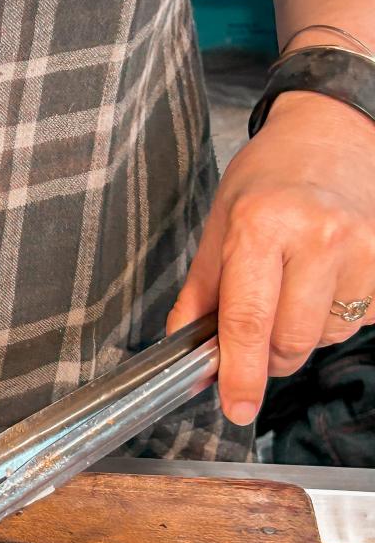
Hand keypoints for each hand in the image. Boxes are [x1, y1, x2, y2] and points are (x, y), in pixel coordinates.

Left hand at [168, 91, 374, 423]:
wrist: (332, 136)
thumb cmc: (268, 180)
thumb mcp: (217, 228)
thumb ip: (199, 296)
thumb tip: (186, 352)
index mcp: (261, 226)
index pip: (247, 320)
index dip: (240, 373)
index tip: (236, 406)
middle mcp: (319, 235)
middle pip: (290, 341)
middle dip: (267, 355)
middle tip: (255, 333)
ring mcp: (364, 247)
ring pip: (325, 336)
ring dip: (302, 332)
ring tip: (294, 285)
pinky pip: (356, 319)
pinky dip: (334, 315)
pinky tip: (325, 278)